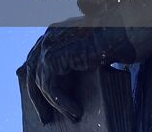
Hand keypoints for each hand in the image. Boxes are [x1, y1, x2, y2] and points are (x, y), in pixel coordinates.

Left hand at [22, 20, 136, 124]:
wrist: (119, 35)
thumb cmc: (109, 44)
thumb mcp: (84, 53)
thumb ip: (69, 62)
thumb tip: (61, 89)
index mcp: (52, 34)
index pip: (35, 61)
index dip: (35, 83)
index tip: (40, 103)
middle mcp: (48, 37)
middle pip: (32, 71)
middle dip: (37, 97)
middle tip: (45, 118)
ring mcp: (48, 45)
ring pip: (42, 82)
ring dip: (55, 104)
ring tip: (72, 117)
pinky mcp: (54, 56)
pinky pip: (50, 86)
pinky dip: (62, 102)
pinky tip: (76, 111)